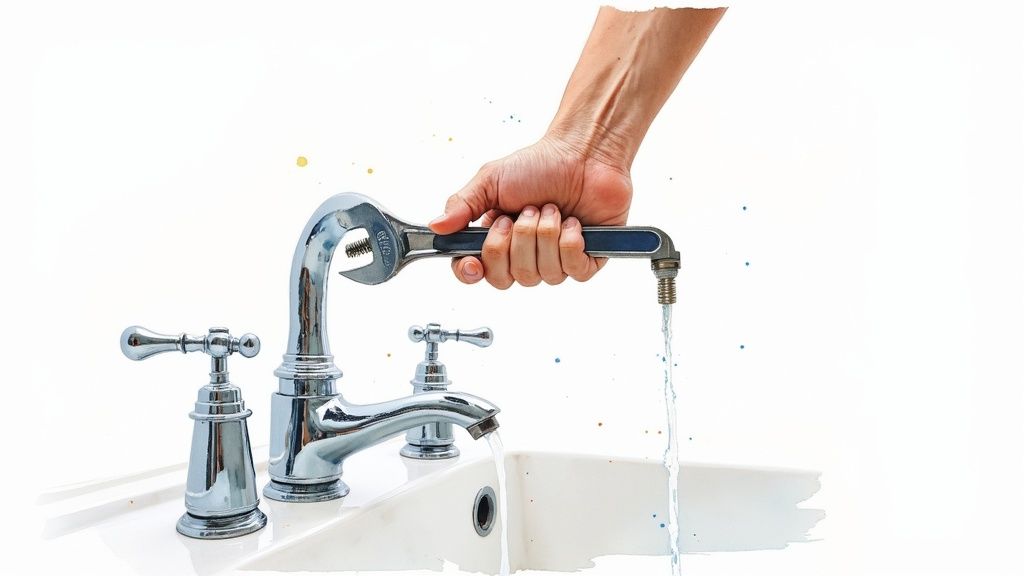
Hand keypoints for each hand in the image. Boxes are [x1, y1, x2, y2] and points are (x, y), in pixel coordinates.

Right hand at [428, 135, 632, 287]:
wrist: (583, 153)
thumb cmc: (540, 165)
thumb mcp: (491, 180)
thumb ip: (462, 204)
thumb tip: (436, 226)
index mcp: (497, 239)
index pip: (476, 272)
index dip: (472, 272)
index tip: (474, 261)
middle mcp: (523, 255)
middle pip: (507, 277)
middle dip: (516, 241)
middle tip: (525, 212)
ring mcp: (554, 261)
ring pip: (540, 275)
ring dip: (544, 235)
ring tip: (551, 208)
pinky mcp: (585, 261)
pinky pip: (572, 271)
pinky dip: (570, 243)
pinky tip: (573, 223)